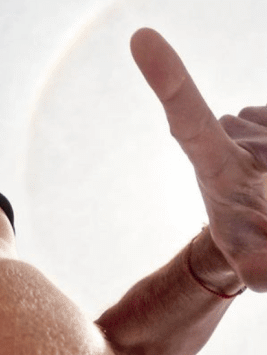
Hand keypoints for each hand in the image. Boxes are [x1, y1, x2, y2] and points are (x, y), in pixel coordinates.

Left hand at [131, 29, 266, 291]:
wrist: (259, 229)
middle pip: (257, 129)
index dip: (169, 79)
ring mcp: (252, 123)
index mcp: (212, 161)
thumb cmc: (250, 244)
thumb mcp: (255, 264)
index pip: (187, 117)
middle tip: (265, 192)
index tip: (140, 37)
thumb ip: (259, 268)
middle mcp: (227, 135)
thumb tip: (261, 278)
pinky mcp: (266, 118)